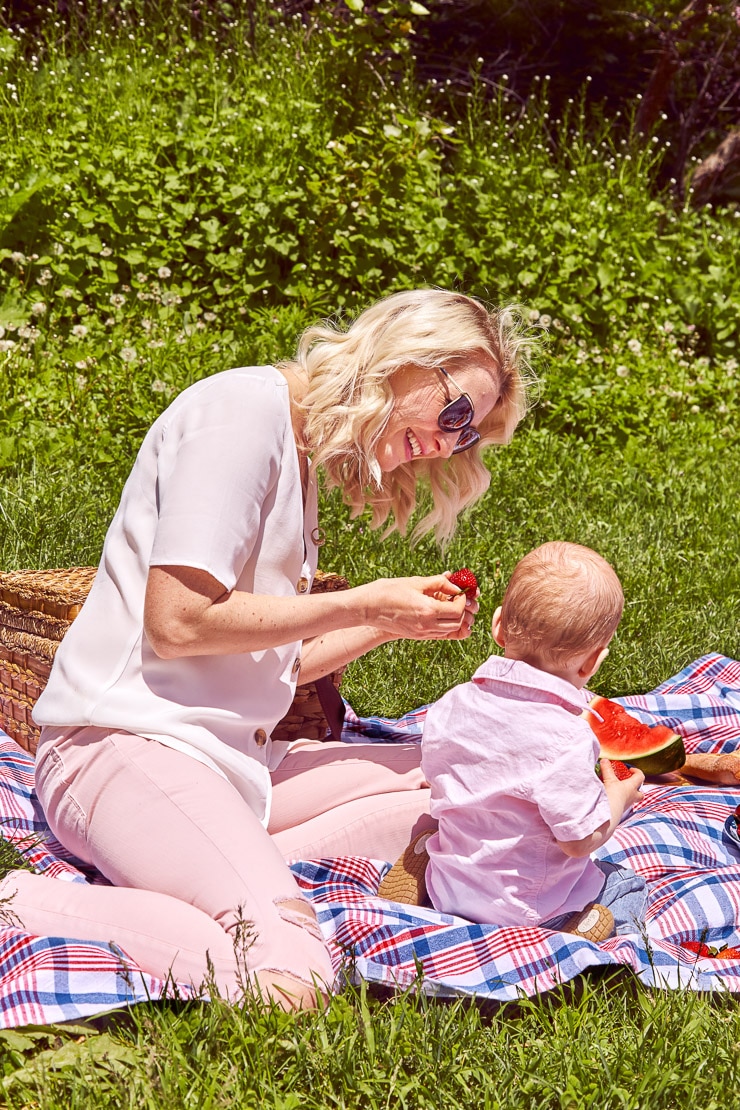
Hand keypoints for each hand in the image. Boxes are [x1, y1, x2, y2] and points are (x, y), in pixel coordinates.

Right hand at [359, 573, 477, 640]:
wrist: (367, 607)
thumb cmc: (388, 590)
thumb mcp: (415, 582)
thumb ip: (438, 582)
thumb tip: (455, 585)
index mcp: (428, 610)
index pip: (457, 610)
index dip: (462, 600)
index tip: (459, 591)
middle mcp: (426, 625)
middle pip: (457, 623)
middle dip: (461, 610)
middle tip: (457, 598)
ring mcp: (421, 633)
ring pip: (449, 630)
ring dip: (454, 619)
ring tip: (448, 604)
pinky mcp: (415, 636)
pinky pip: (438, 634)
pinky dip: (444, 625)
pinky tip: (439, 613)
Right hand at [600, 758, 644, 813]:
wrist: (608, 812)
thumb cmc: (611, 794)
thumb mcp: (608, 779)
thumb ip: (607, 769)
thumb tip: (605, 760)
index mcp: (632, 787)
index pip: (640, 777)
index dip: (637, 772)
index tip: (630, 769)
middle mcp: (632, 797)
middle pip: (641, 793)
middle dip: (637, 788)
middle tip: (629, 783)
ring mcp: (627, 805)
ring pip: (632, 800)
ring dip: (628, 795)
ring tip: (618, 790)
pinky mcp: (621, 811)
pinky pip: (623, 805)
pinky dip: (620, 801)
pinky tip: (612, 798)